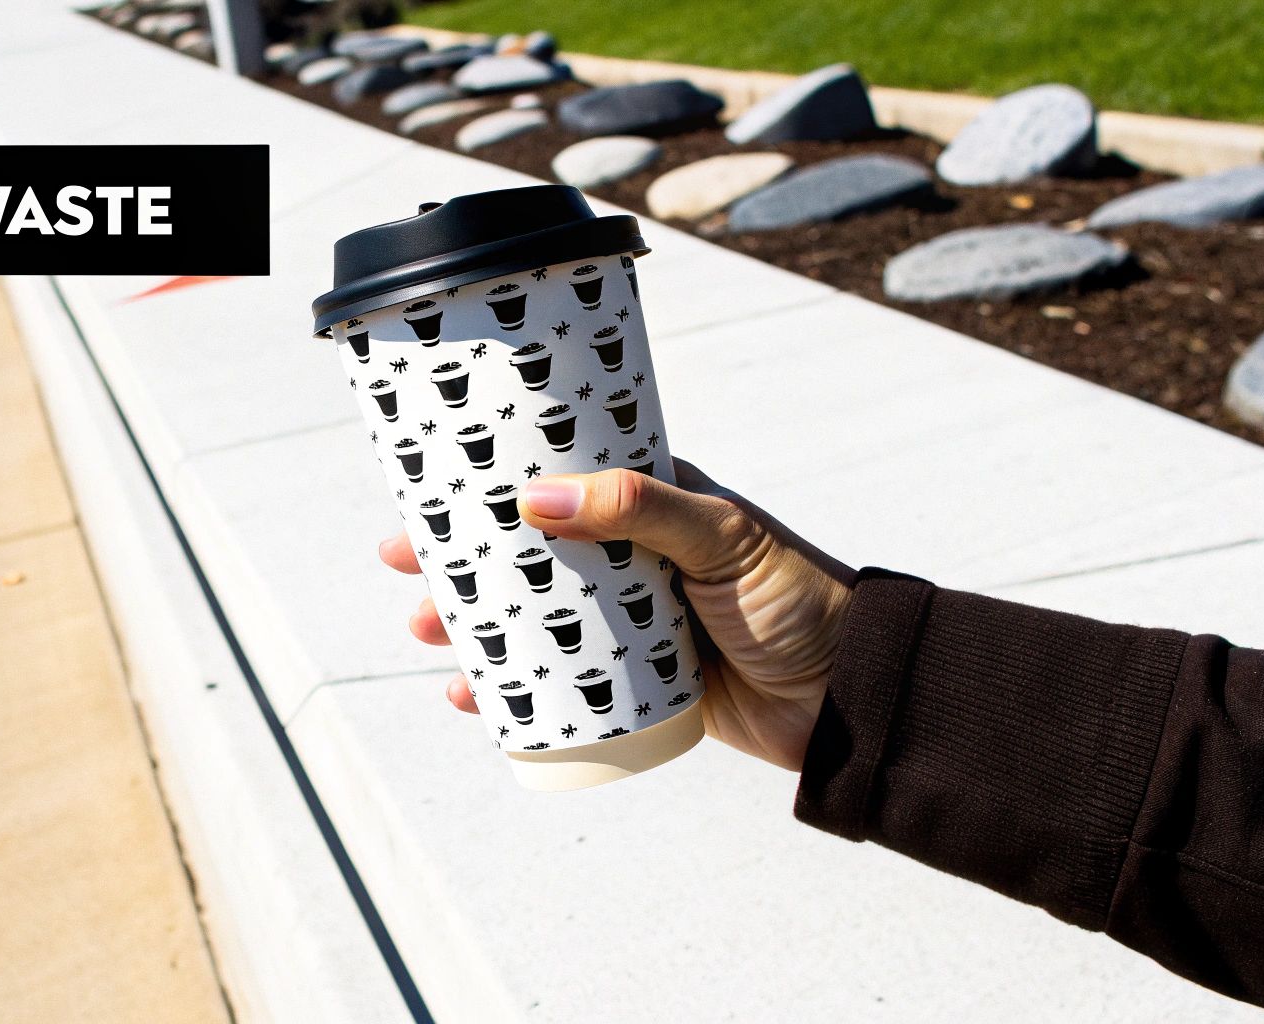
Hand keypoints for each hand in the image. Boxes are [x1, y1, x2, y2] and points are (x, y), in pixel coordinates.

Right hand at [377, 458, 856, 770]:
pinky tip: (474, 698)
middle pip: (525, 553)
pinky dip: (509, 690)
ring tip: (429, 635)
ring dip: (474, 625)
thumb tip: (537, 498)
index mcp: (651, 503)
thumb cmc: (800, 600)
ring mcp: (628, 620)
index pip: (555, 481)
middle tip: (408, 572)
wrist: (855, 699)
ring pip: (531, 618)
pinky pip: (557, 682)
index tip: (428, 492)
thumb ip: (640, 508)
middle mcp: (631, 557)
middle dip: (462, 562)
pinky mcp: (633, 681)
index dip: (490, 485)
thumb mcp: (723, 539)